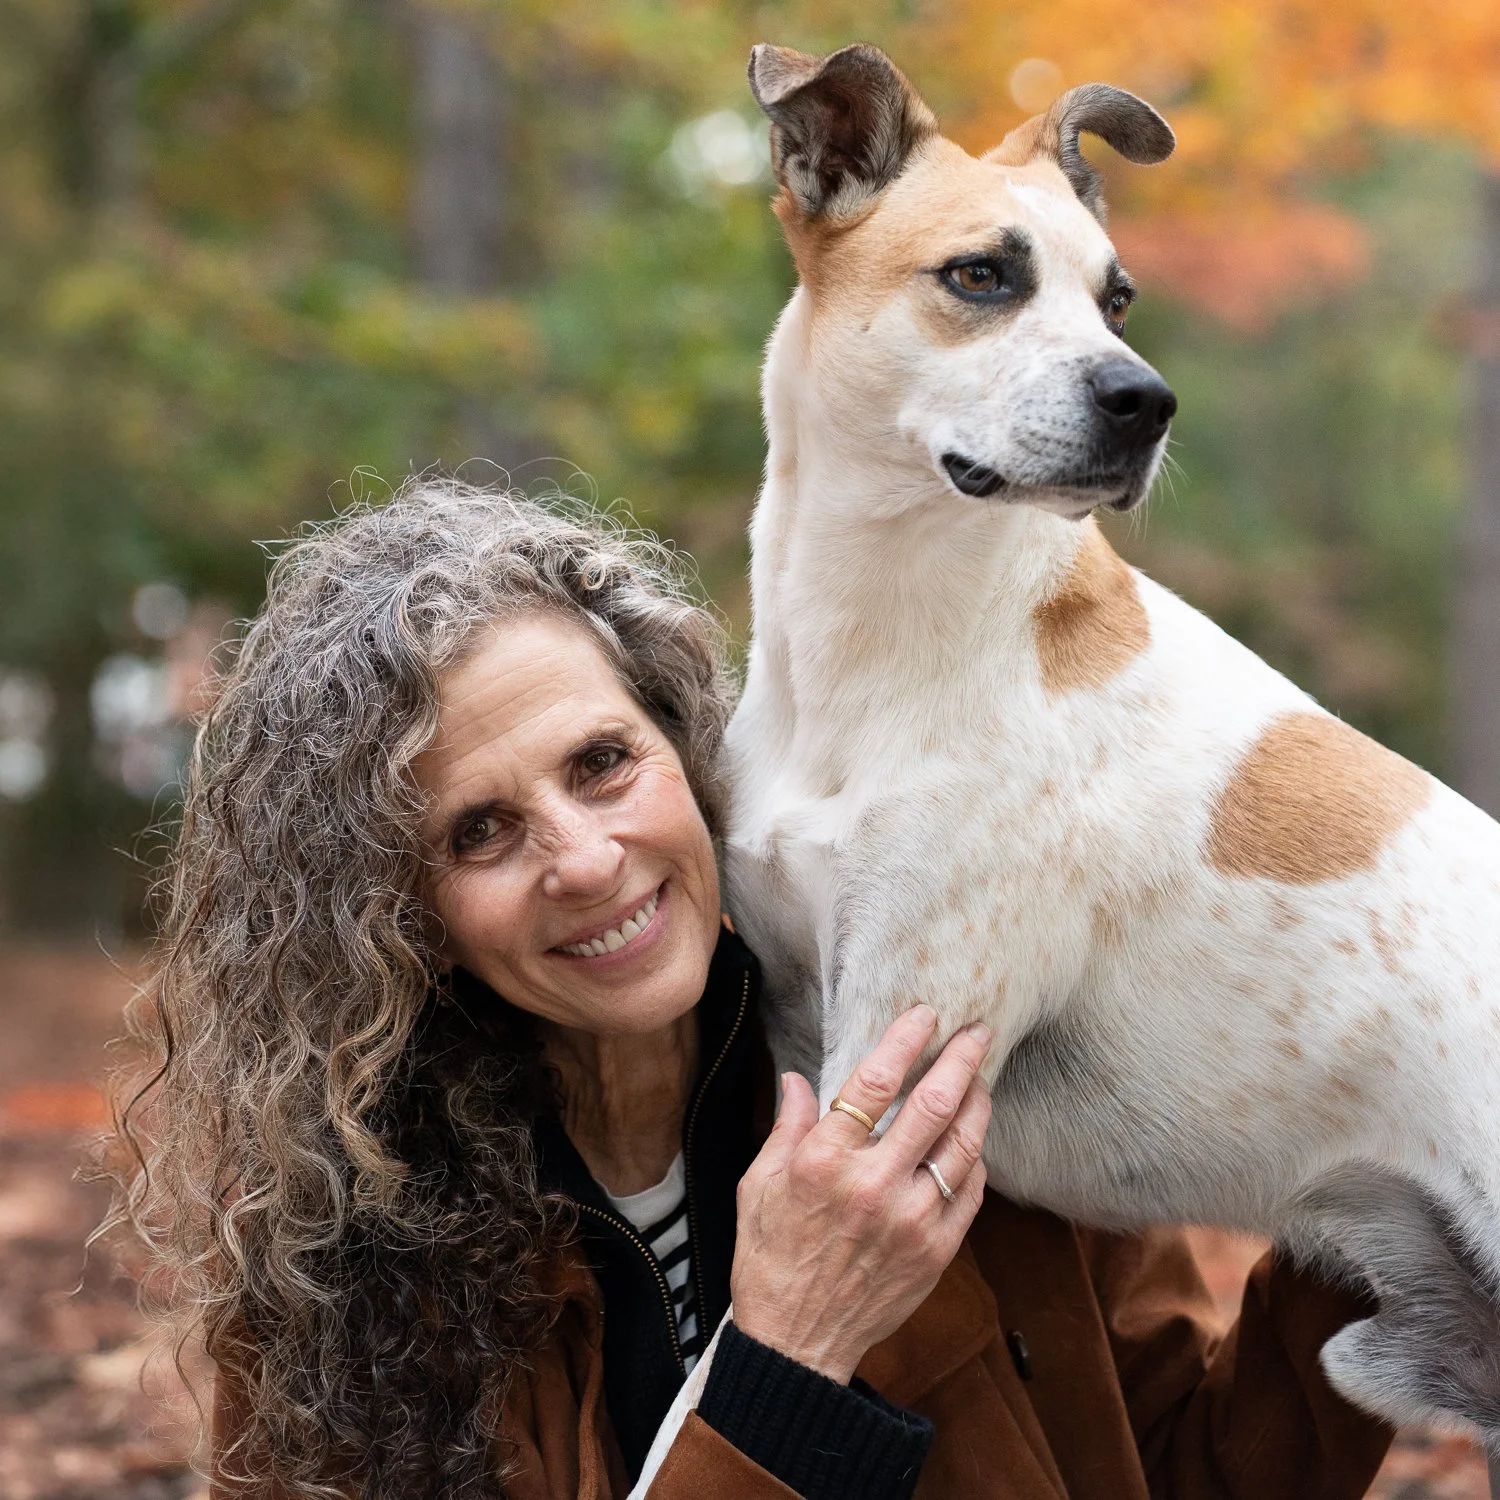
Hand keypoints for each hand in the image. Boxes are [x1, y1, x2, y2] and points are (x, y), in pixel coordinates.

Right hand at [729, 1005, 991, 1382]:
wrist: (796, 1341)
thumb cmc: (770, 1258)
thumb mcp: (758, 1185)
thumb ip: (786, 1127)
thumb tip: (798, 1079)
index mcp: (824, 1162)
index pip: (875, 1082)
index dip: (905, 1040)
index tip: (924, 1015)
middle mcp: (873, 1186)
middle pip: (934, 1104)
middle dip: (961, 1059)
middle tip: (976, 1031)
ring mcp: (911, 1221)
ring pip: (963, 1145)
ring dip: (977, 1104)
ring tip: (980, 1079)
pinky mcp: (936, 1252)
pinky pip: (970, 1192)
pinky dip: (974, 1159)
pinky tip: (970, 1140)